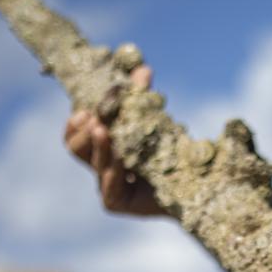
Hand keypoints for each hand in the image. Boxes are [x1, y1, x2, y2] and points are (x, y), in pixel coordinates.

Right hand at [63, 65, 164, 215]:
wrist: (197, 186)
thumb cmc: (174, 151)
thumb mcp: (154, 119)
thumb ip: (144, 98)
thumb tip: (142, 68)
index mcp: (103, 146)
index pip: (74, 133)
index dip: (76, 120)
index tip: (86, 107)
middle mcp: (100, 166)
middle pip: (76, 146)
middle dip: (87, 128)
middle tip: (98, 116)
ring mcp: (107, 187)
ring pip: (94, 162)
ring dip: (101, 145)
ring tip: (105, 130)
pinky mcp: (117, 203)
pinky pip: (109, 185)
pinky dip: (115, 167)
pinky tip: (122, 156)